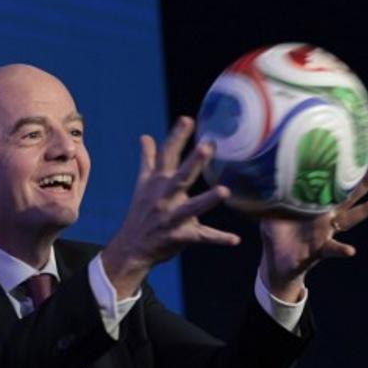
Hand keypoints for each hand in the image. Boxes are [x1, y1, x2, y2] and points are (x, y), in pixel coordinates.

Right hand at [101, 116, 234, 297]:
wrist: (132, 248)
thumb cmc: (141, 213)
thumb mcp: (142, 185)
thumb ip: (148, 160)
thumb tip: (146, 136)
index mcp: (158, 183)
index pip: (167, 156)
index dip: (176, 138)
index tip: (187, 119)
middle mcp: (164, 199)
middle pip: (180, 178)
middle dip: (193, 163)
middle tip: (207, 146)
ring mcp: (172, 218)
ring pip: (191, 208)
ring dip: (207, 200)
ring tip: (224, 191)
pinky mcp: (180, 237)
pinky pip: (202, 237)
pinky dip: (218, 239)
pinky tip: (235, 239)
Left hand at [259, 169, 367, 301]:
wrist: (275, 262)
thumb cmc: (276, 233)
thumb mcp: (272, 213)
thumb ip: (271, 198)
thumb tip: (262, 178)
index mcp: (315, 206)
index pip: (330, 186)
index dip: (340, 174)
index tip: (353, 157)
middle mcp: (325, 218)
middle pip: (348, 198)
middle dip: (363, 185)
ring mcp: (326, 233)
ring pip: (349, 220)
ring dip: (364, 211)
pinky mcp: (320, 250)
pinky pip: (333, 249)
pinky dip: (342, 249)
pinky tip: (351, 250)